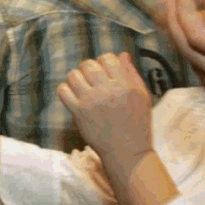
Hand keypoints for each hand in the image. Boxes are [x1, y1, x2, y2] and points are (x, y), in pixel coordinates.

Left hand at [58, 53, 154, 181]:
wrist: (127, 151)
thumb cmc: (137, 123)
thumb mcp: (142, 96)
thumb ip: (131, 73)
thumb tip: (122, 54)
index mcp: (125, 85)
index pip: (108, 58)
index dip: (105, 62)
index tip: (105, 72)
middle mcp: (108, 90)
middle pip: (88, 64)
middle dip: (89, 69)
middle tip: (93, 81)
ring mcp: (91, 101)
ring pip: (73, 75)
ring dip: (76, 79)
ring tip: (83, 88)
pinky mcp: (78, 112)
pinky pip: (63, 91)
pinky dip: (65, 90)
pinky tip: (74, 96)